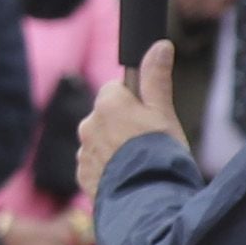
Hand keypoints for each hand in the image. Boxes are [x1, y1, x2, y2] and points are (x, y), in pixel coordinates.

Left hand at [78, 43, 183, 195]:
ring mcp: (83, 151)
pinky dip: (108, 168)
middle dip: (124, 125)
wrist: (148, 200)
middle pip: (107, 115)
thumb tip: (159, 45)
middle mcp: (88, 124)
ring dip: (115, 148)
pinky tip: (127, 177)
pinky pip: (95, 164)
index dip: (136, 102)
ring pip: (101, 141)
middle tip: (148, 143)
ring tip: (139, 164)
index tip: (150, 118)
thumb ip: (156, 78)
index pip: (116, 90)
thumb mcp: (164, 113)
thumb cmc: (160, 153)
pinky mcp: (82, 174)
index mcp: (107, 103)